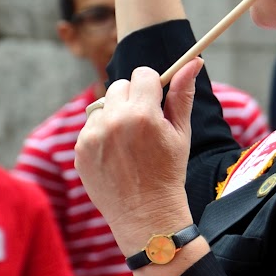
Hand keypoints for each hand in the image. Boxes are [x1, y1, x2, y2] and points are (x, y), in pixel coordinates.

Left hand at [76, 61, 199, 256]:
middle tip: (143, 124)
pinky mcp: (80, 150)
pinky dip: (101, 135)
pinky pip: (90, 127)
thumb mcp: (181, 133)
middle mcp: (115, 121)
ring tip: (128, 143)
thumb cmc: (169, 172)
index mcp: (144, 114)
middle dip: (133, 99)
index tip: (156, 101)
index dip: (152, 86)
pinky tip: (115, 155)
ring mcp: (94, 136)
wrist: (145, 215)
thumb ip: (183, 95)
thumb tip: (194, 61)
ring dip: (114, 115)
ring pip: (103, 105)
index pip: (142, 74)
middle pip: (120, 85)